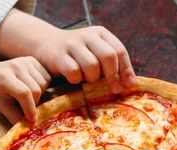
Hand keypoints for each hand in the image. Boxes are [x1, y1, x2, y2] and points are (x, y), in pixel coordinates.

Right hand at [0, 10, 135, 93]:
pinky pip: (74, 72)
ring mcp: (72, 44)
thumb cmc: (77, 54)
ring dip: (92, 78)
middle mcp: (87, 35)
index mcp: (100, 33)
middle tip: (114, 89)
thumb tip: (130, 83)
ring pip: (91, 66)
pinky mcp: (58, 55)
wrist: (46, 44)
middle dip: (113, 76)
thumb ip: (112, 62)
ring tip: (88, 79)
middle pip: (108, 56)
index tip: (129, 85)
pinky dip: (76, 79)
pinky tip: (74, 78)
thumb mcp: (95, 51)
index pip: (119, 50)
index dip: (126, 70)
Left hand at [0, 57, 50, 123]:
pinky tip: (32, 87)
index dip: (30, 109)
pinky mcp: (32, 60)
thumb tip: (27, 127)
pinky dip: (43, 85)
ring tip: (28, 97)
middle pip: (36, 89)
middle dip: (34, 103)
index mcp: (5, 77)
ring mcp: (25, 61)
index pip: (24, 93)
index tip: (31, 121)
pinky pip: (46, 76)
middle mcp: (16, 66)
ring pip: (44, 83)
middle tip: (26, 108)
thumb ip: (13, 116)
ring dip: (40, 94)